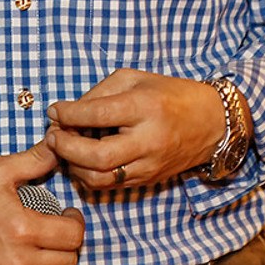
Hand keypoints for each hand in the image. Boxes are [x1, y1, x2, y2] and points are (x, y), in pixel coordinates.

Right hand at [0, 140, 83, 264]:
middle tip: (57, 230)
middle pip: (69, 260)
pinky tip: (31, 264)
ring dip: (56, 263)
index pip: (74, 235)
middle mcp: (18, 261)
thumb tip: (56, 146)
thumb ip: (32, 160)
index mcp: (22, 228)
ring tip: (44, 247)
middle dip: (68, 243)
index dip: (75, 222)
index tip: (67, 215)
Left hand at [45, 68, 223, 190]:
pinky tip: (81, 160)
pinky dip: (89, 175)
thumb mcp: (133, 80)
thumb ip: (97, 94)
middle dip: (65, 147)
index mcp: (145, 108)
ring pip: (100, 178)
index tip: (54, 111)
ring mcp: (150, 164)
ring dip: (73, 166)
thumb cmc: (168, 95)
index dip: (68, 114)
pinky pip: (111, 185)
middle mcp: (149, 140)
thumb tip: (63, 112)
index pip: (97, 115)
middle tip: (52, 136)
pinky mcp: (149, 179)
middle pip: (96, 156)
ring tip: (64, 148)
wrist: (212, 122)